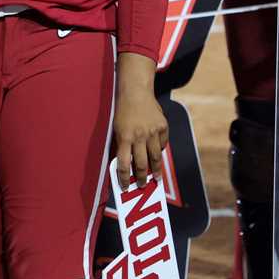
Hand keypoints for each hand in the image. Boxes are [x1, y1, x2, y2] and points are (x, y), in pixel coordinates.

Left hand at [112, 53, 167, 186]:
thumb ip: (121, 145)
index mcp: (124, 137)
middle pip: (141, 164)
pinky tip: (158, 155)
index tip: (126, 187)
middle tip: (143, 185)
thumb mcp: (116, 128)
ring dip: (155, 170)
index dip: (124, 178)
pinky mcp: (163, 126)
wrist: (136, 91)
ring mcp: (153, 131)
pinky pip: (162, 144)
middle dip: (141, 178)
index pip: (124, 164)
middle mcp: (139, 136)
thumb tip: (124, 165)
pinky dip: (160, 150)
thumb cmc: (122, 111)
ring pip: (155, 157)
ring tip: (156, 178)